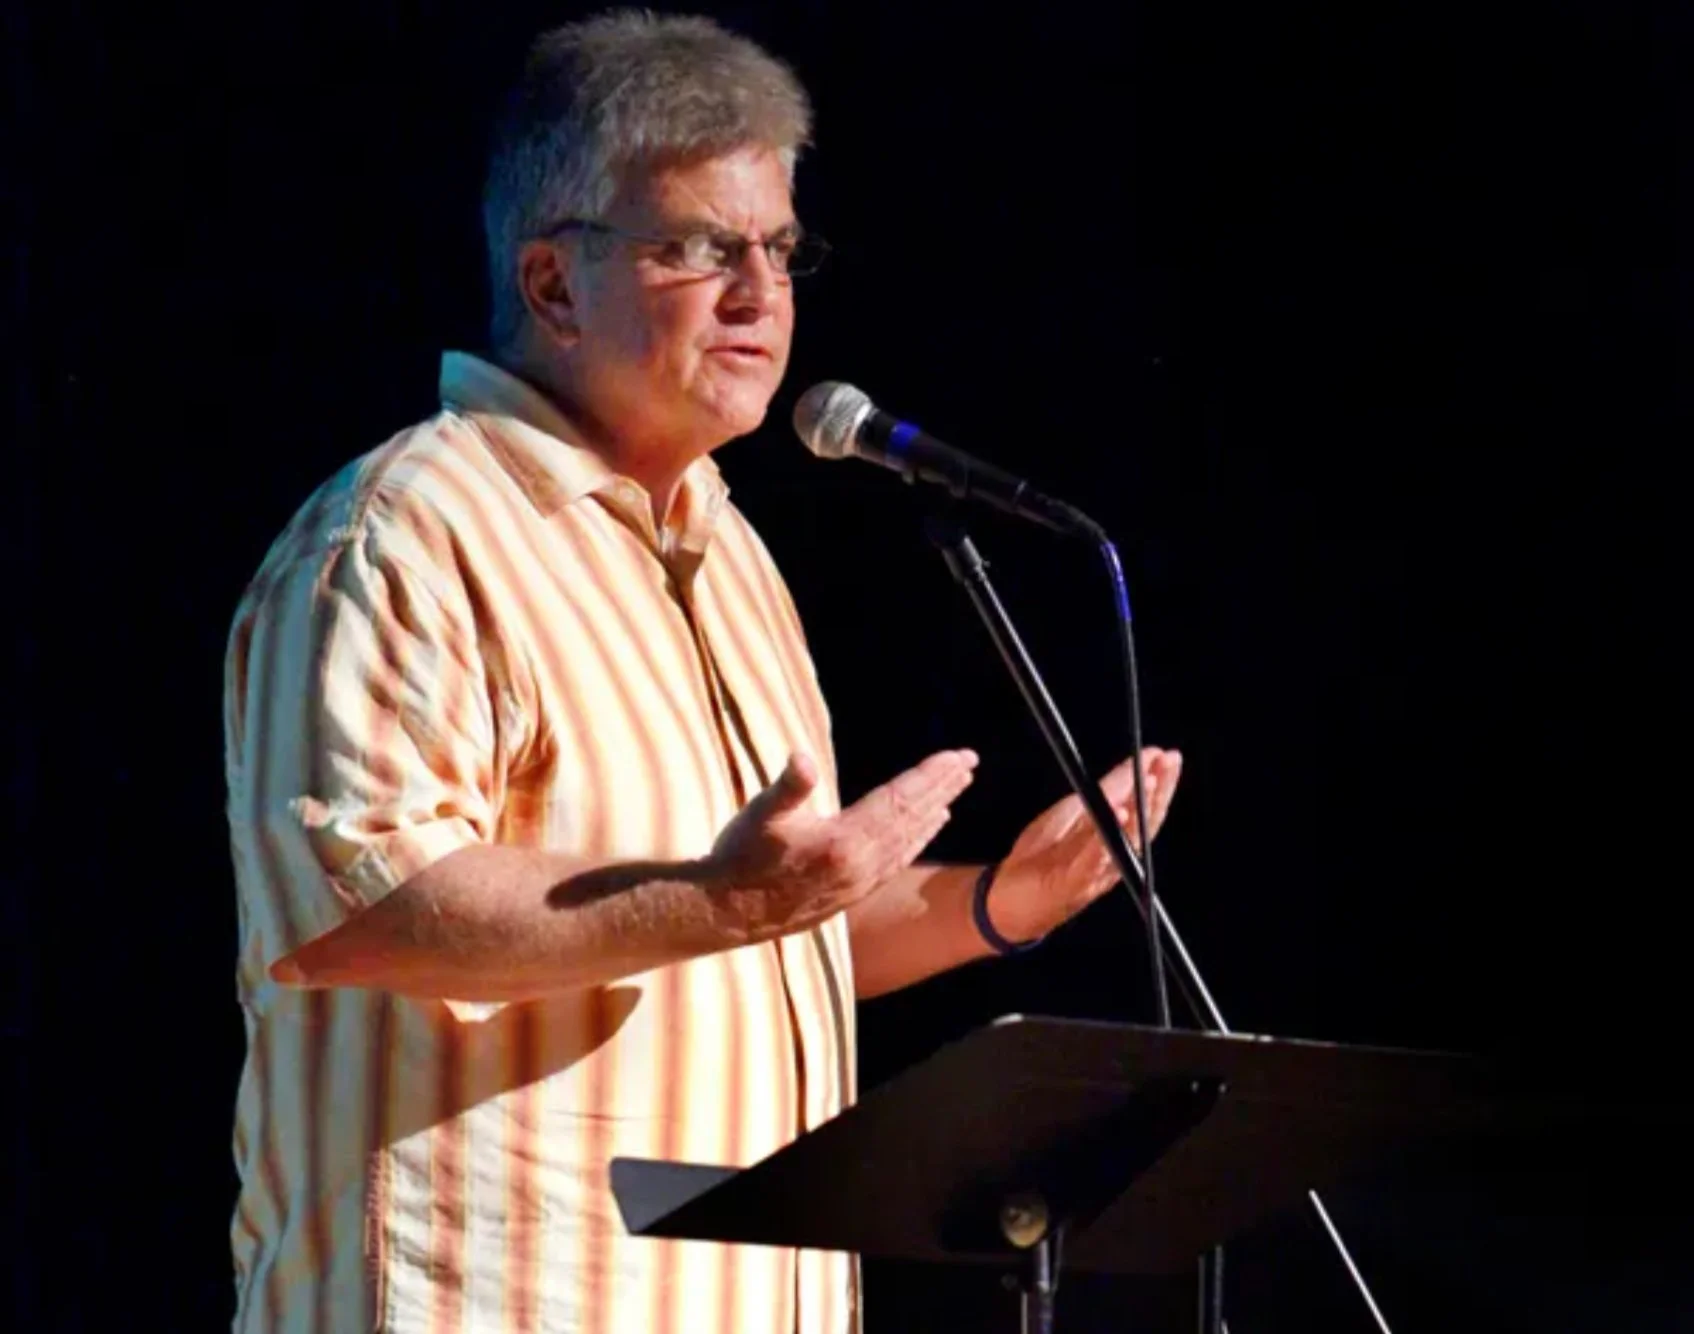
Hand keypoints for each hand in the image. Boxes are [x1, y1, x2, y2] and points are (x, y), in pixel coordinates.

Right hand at [703, 748, 978, 938]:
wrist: (727, 914)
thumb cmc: (741, 857)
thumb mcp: (760, 815)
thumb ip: (789, 786)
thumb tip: (804, 758)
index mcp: (845, 842)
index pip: (900, 800)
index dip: (930, 775)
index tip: (958, 756)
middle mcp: (862, 865)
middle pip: (914, 818)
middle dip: (943, 787)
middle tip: (969, 762)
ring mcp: (860, 883)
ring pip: (910, 840)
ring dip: (935, 811)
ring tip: (956, 789)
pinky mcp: (853, 894)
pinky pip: (898, 860)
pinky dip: (918, 839)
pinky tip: (926, 828)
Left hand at [984, 747, 1182, 943]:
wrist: (1007, 900)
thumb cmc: (1042, 857)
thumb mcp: (1073, 815)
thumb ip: (1104, 794)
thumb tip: (1132, 764)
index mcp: (1115, 841)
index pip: (1146, 809)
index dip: (1160, 782)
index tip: (1168, 754)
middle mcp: (1113, 859)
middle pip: (1145, 824)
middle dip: (1158, 790)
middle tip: (1168, 761)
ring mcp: (1095, 873)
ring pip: (1125, 843)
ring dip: (1139, 811)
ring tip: (1149, 781)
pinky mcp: (1071, 884)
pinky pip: (1092, 861)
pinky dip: (1105, 838)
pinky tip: (1117, 815)